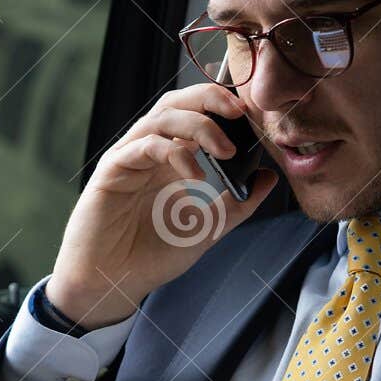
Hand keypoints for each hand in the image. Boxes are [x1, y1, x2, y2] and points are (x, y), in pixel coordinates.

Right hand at [47, 83, 276, 328]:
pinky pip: (145, 145)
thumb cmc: (150, 256)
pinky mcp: (113, 169)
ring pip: (162, 116)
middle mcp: (149, 151)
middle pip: (177, 102)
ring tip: (226, 151)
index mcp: (171, 159)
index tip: (251, 115)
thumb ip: (237, 203)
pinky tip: (195, 176)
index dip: (221, 105)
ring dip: (199, 125)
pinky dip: (174, 153)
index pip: (195, 113)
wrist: (113, 282)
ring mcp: (130, 157)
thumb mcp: (207, 228)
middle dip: (210, 98)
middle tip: (240, 112)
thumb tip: (268, 177)